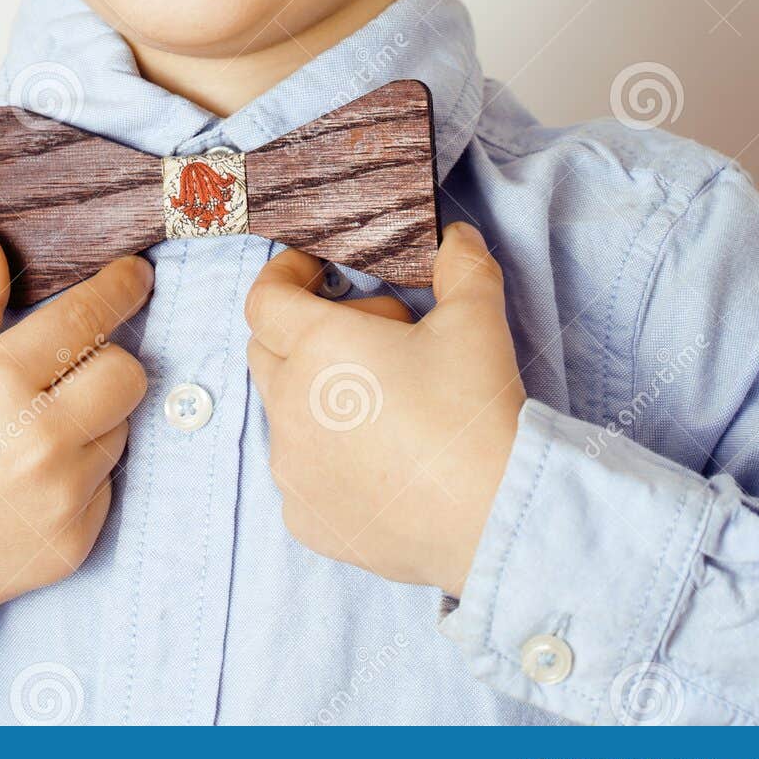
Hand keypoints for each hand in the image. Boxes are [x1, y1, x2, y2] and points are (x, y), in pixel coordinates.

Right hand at [0, 231, 151, 626]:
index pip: (87, 318)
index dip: (119, 288)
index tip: (133, 275)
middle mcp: (41, 441)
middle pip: (127, 374)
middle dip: (104, 360)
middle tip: (62, 371)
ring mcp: (62, 498)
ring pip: (120, 429)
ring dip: (92, 420)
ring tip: (29, 435)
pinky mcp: (73, 545)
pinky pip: (108, 486)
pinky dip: (83, 475)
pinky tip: (30, 481)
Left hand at [245, 221, 523, 597]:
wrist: (494, 516)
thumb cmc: (475, 410)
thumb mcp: (476, 318)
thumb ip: (461, 265)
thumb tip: (457, 239)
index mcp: (316, 346)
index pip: (264, 298)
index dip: (284, 276)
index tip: (314, 272)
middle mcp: (288, 406)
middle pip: (267, 351)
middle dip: (303, 333)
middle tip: (369, 339)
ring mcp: (292, 468)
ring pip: (283, 415)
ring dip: (316, 398)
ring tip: (383, 405)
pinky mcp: (305, 519)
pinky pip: (300, 475)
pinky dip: (326, 460)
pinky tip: (379, 463)